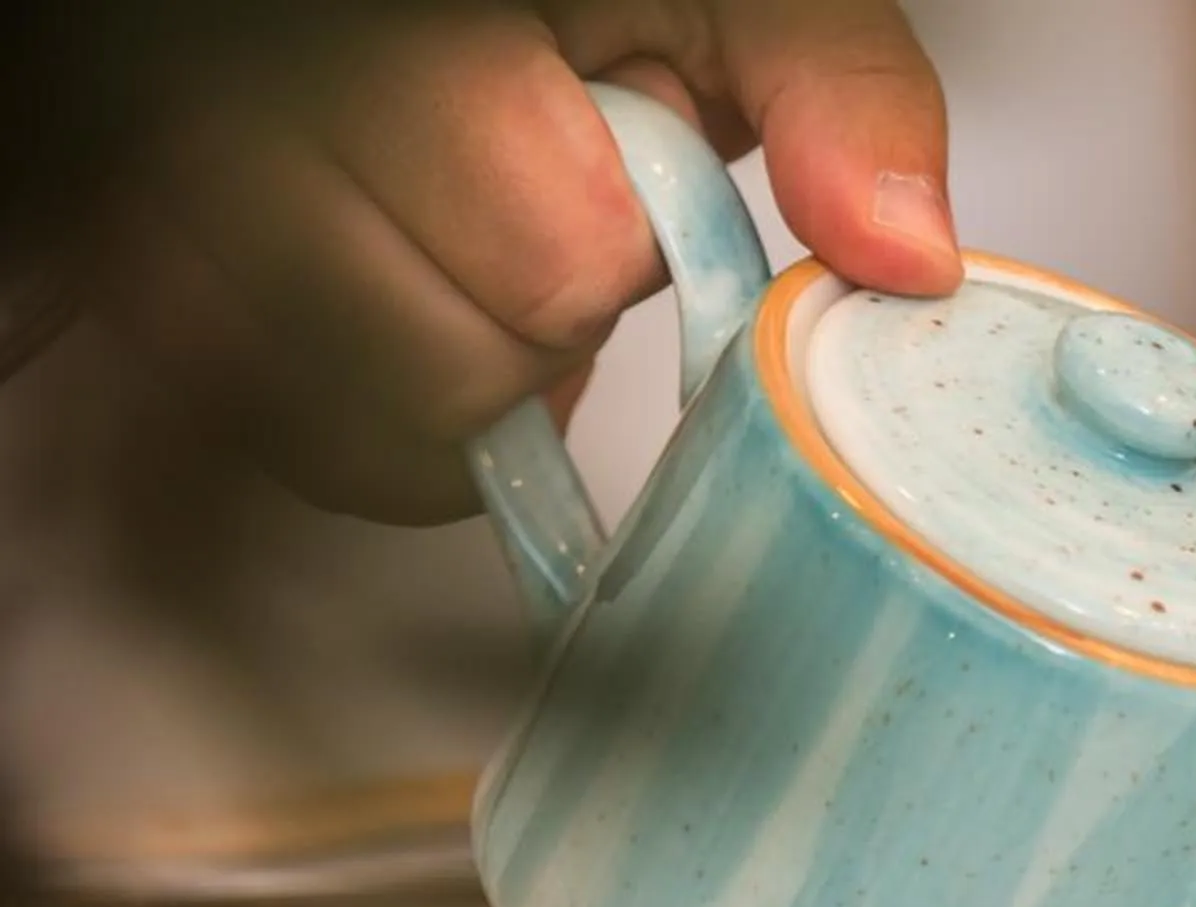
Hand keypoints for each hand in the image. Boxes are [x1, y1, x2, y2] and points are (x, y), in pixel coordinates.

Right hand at [84, 0, 959, 523]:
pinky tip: (418, 317)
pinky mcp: (173, 315)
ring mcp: (180, 228)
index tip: (613, 170)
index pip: (549, 254)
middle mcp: (240, 124)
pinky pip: (312, 454)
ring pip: (372, 435)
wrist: (471, 17)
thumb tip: (905, 256)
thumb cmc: (593, 6)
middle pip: (453, 365)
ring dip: (469, 386)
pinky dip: (396, 424)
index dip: (614, 244)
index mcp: (394, 39)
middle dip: (541, 324)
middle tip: (541, 219)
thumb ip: (835, 93)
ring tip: (478, 265)